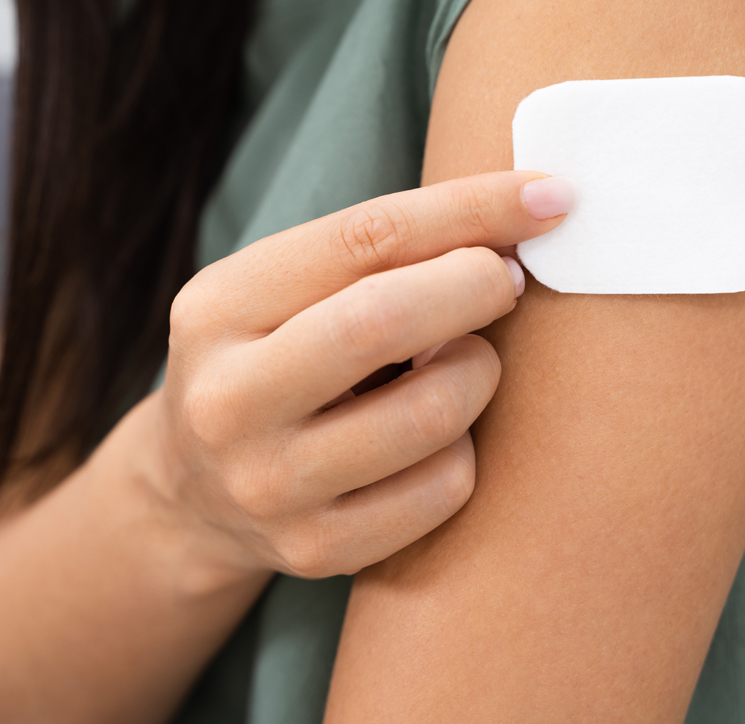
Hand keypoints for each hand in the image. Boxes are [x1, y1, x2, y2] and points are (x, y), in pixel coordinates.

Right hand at [140, 171, 574, 583]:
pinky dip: (466, 449)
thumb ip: (380, 251)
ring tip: (463, 361)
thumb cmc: (275, 357)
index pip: (362, 237)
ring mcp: (269, 486)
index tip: (550, 194)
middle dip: (477, 287)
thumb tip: (524, 211)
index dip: (469, 209)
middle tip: (509, 281)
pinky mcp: (317, 549)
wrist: (195, 492)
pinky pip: (445, 488)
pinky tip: (438, 436)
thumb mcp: (286, 289)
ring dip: (478, 372)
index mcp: (218, 308)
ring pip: (433, 413)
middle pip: (386, 320)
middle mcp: (228, 400)